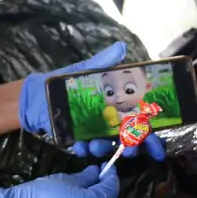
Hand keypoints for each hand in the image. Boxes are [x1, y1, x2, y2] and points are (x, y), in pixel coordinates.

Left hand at [19, 42, 165, 160]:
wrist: (39, 94)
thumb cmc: (66, 81)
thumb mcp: (85, 70)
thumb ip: (103, 62)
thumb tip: (121, 47)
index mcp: (118, 107)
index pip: (140, 125)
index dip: (151, 139)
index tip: (158, 150)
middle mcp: (109, 122)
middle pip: (128, 140)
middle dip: (132, 148)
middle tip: (130, 150)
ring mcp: (93, 132)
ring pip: (106, 146)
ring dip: (105, 149)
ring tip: (96, 145)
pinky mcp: (77, 138)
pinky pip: (84, 148)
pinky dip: (83, 148)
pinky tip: (80, 145)